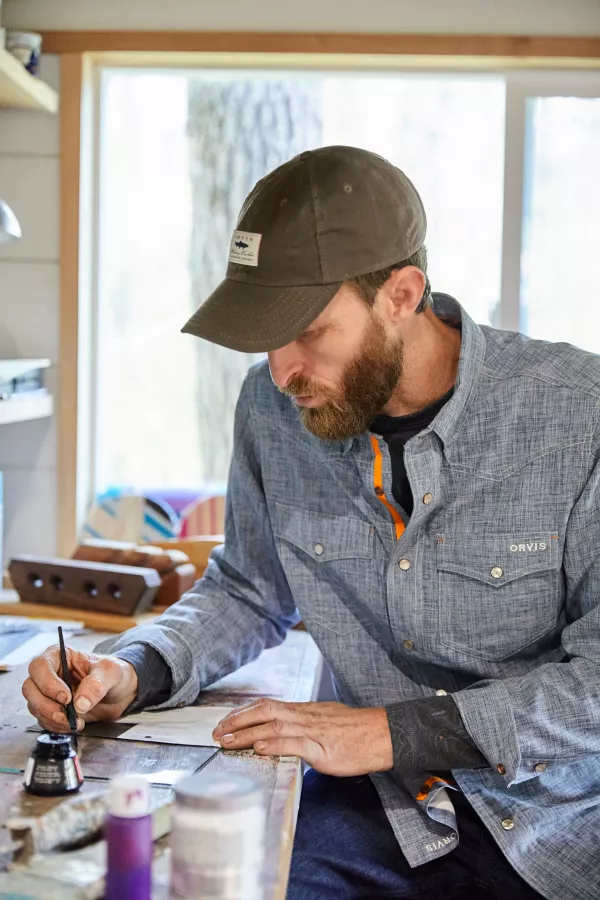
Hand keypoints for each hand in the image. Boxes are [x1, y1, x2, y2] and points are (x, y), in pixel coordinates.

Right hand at [22, 646, 138, 732]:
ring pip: (34, 705)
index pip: (40, 666)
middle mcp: (50, 673)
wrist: (119, 692)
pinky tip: (72, 725)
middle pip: (30, 688)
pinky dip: (55, 726)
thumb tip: (80, 703)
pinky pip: (43, 719)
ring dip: (52, 718)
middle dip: (46, 705)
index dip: (48, 683)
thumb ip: (96, 685)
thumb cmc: (113, 674)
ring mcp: (48, 692)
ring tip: (75, 722)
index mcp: (60, 656)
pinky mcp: (52, 708)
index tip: (66, 698)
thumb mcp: (111, 673)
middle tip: (66, 715)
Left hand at [212, 699, 393, 775]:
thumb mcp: (326, 721)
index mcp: (304, 710)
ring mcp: (312, 730)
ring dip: (246, 733)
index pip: (267, 705)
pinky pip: (293, 743)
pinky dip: (273, 743)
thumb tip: (287, 732)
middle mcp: (304, 716)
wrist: (382, 734)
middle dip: (237, 720)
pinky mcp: (321, 748)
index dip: (244, 712)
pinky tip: (258, 747)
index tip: (226, 721)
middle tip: (216, 731)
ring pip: (272, 725)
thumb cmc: (357, 731)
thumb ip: (305, 726)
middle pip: (264, 710)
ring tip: (226, 740)